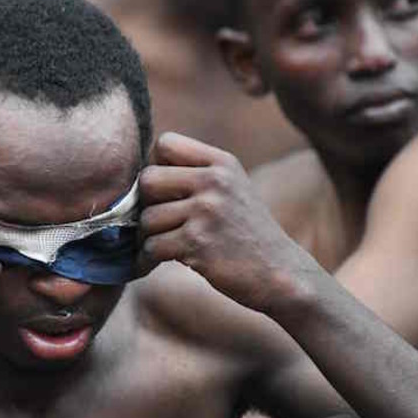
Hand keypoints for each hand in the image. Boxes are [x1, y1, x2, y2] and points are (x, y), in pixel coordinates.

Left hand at [138, 132, 319, 313]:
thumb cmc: (245, 233)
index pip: (165, 144)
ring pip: (147, 218)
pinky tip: (162, 261)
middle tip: (161, 221)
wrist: (279, 273)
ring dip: (150, 236)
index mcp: (222, 163)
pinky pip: (152, 246)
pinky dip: (150, 258)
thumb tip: (138, 176)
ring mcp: (207, 210)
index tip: (164, 191)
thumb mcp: (231, 189)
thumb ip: (195, 174)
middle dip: (147, 204)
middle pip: (148, 179)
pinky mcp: (198, 242)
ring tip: (168, 244)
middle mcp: (215, 181)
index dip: (155, 166)